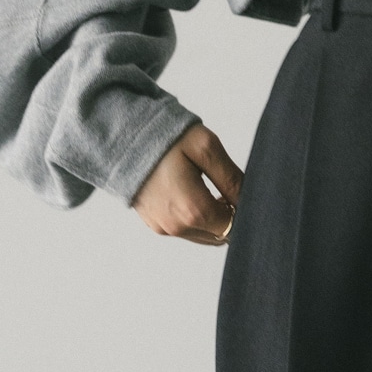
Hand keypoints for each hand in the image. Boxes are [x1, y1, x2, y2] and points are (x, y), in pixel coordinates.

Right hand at [132, 124, 242, 243]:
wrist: (120, 136)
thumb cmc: (164, 137)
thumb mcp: (206, 148)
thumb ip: (232, 178)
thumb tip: (250, 199)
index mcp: (193, 210)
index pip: (235, 227)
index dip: (245, 211)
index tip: (242, 190)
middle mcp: (177, 227)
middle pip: (221, 235)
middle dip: (230, 216)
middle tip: (227, 186)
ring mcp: (164, 228)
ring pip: (204, 235)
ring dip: (214, 218)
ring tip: (209, 186)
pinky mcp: (154, 224)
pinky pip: (186, 229)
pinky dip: (196, 217)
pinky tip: (192, 191)